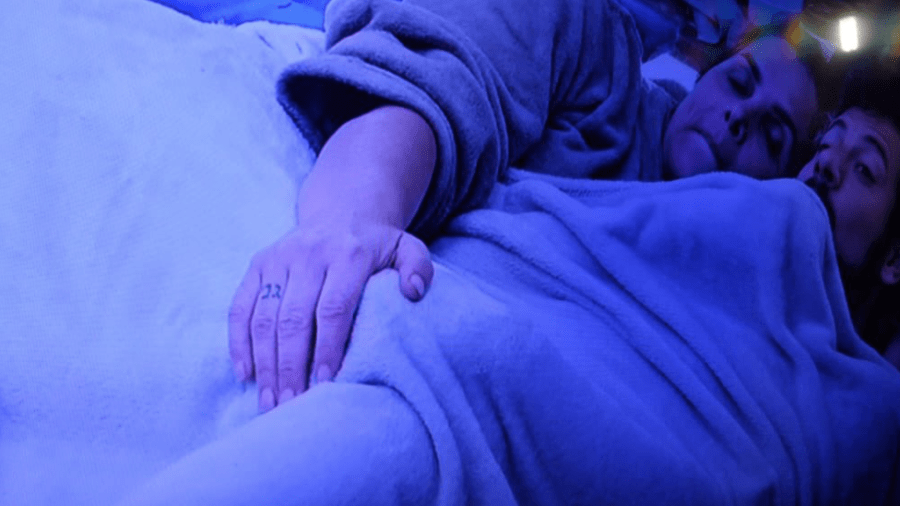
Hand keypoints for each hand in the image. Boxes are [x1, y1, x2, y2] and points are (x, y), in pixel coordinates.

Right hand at [228, 221, 433, 413]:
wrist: (342, 210)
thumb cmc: (377, 245)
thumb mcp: (407, 247)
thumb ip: (418, 267)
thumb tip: (414, 292)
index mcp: (347, 254)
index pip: (333, 308)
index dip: (327, 347)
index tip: (325, 384)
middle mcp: (308, 254)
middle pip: (293, 318)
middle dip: (290, 365)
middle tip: (291, 404)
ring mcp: (278, 259)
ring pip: (264, 317)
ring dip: (265, 363)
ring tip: (270, 401)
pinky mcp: (258, 264)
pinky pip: (240, 306)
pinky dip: (239, 342)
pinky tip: (247, 374)